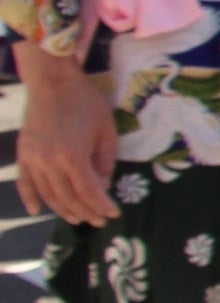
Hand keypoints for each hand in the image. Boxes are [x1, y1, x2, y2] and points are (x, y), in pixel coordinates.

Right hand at [10, 40, 115, 227]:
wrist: (52, 82)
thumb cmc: (85, 103)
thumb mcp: (106, 130)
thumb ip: (105, 161)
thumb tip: (103, 186)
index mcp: (74, 156)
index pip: (89, 192)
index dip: (102, 206)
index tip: (113, 214)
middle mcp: (50, 163)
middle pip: (69, 198)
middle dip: (86, 212)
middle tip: (98, 219)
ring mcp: (33, 160)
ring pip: (48, 195)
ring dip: (63, 210)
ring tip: (78, 217)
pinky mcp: (23, 155)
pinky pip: (24, 183)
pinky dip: (30, 199)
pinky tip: (37, 211)